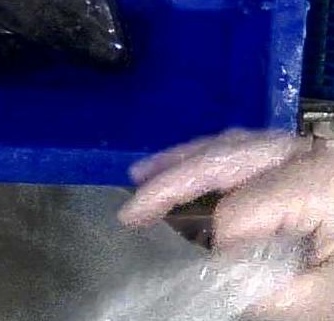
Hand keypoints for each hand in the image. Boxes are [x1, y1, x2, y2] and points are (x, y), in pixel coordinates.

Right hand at [117, 128, 333, 319]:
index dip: (217, 242)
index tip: (203, 273)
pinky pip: (253, 148)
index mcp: (318, 183)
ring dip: (185, 162)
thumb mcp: (326, 297)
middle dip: (172, 181)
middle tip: (129, 210)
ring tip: (141, 178)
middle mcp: (311, 153)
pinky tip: (189, 169)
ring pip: (235, 145)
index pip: (242, 209)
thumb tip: (209, 268)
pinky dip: (215, 158)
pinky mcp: (315, 156)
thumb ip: (263, 284)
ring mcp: (313, 150)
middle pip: (226, 157)